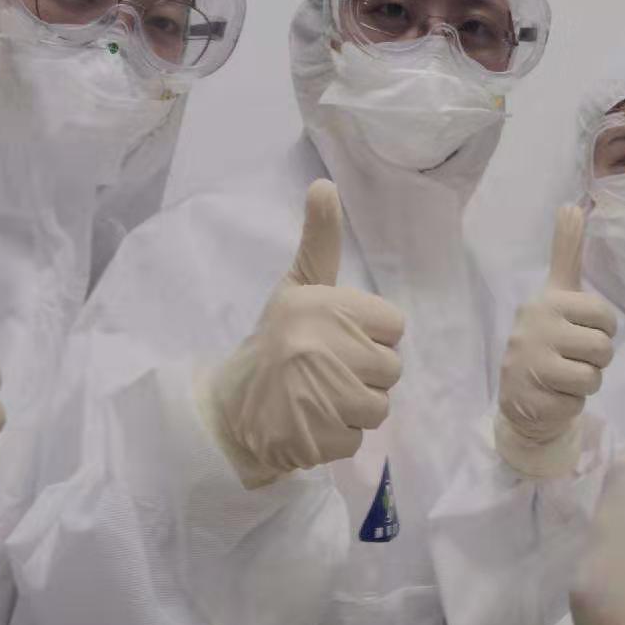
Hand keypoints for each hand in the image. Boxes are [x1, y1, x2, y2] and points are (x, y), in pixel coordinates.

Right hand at [204, 180, 404, 487]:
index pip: (394, 326)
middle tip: (325, 371)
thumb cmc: (274, 341)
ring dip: (353, 409)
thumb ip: (320, 239)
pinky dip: (337, 438)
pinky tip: (308, 423)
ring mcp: (322, 395)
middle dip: (364, 374)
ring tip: (318, 397)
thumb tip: (324, 184)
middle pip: (392, 369)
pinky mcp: (318, 438)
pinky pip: (358, 439)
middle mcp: (324, 346)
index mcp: (326, 306)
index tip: (338, 339)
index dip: (371, 336)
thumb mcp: (298, 286)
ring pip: (380, 407)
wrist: (229, 407)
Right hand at [495, 206, 616, 476]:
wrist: (520, 395)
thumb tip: (572, 204)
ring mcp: (530, 366)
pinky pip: (577, 403)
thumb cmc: (547, 338)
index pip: (605, 317)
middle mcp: (535, 330)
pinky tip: (551, 395)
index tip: (580, 330)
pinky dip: (571, 403)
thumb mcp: (557, 292)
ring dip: (585, 382)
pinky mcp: (533, 400)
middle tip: (572, 357)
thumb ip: (565, 251)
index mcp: (547, 303)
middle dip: (596, 359)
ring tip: (563, 377)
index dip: (601, 329)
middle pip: (603, 349)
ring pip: (592, 377)